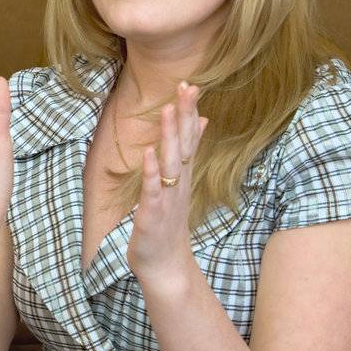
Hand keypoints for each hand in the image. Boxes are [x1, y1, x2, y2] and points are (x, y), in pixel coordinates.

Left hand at [127, 81, 207, 281]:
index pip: (188, 138)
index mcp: (182, 176)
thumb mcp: (180, 183)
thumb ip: (189, 153)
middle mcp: (178, 183)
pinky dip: (151, 172)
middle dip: (184, 116)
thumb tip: (201, 121)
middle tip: (187, 87)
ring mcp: (167, 198)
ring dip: (169, 137)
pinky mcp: (152, 214)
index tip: (190, 85)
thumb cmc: (168, 223)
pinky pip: (152, 190)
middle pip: (184, 144)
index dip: (189, 112)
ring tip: (168, 110)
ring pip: (171, 163)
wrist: (166, 265)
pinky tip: (149, 154)